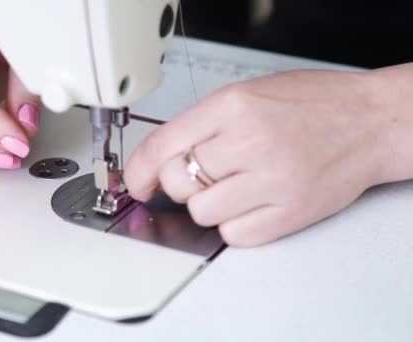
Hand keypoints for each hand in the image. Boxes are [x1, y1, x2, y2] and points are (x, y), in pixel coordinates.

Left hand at [125, 69, 391, 246]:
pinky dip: (233, 225)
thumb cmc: (312, 104)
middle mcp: (249, 142)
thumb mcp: (248, 94)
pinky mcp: (289, 213)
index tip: (136, 182)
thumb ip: (203, 124)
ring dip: (208, 204)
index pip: (163, 144)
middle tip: (200, 176)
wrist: (369, 122)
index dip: (138, 169)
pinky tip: (250, 204)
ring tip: (234, 187)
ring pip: (201, 212)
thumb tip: (161, 158)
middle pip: (177, 182)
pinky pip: (233, 236)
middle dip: (179, 183)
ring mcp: (271, 181)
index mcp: (233, 106)